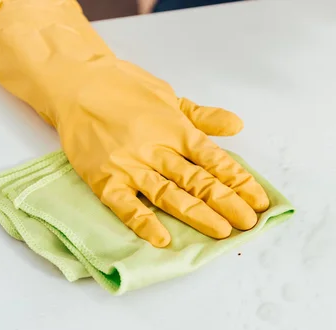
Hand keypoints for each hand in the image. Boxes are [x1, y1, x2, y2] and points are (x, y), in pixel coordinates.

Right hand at [0, 0, 268, 246]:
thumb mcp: (170, 98)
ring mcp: (130, 165)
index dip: (239, 181)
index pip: (215, 160)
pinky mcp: (104, 179)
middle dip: (226, 202)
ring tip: (221, 232)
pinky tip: (162, 240)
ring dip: (197, 214)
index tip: (259, 200)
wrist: (76, 84)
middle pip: (198, 180)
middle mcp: (157, 149)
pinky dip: (142, 223)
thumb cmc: (126, 90)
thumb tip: (238, 125)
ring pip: (169, 194)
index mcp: (176, 129)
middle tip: (249, 223)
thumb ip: (203, 117)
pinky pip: (125, 205)